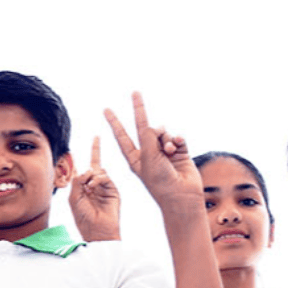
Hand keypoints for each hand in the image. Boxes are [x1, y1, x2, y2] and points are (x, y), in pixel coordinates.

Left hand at [69, 136, 120, 240]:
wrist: (98, 230)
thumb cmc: (83, 217)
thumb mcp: (74, 197)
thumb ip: (78, 181)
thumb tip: (88, 168)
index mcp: (82, 187)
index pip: (83, 168)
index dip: (85, 156)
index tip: (92, 139)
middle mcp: (94, 185)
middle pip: (95, 163)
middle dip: (95, 149)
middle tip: (96, 137)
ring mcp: (104, 187)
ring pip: (98, 170)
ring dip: (91, 175)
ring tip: (88, 187)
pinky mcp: (113, 190)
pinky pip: (105, 177)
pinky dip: (97, 179)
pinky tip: (93, 186)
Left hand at [104, 92, 201, 207]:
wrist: (181, 196)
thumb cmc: (160, 181)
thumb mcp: (147, 158)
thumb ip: (148, 138)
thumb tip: (154, 125)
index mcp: (134, 156)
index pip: (121, 135)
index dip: (114, 122)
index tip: (106, 109)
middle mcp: (148, 152)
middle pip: (143, 126)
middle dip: (139, 109)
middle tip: (134, 92)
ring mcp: (164, 152)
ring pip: (163, 132)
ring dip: (166, 139)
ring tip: (168, 151)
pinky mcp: (180, 152)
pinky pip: (178, 138)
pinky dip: (178, 140)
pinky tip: (177, 148)